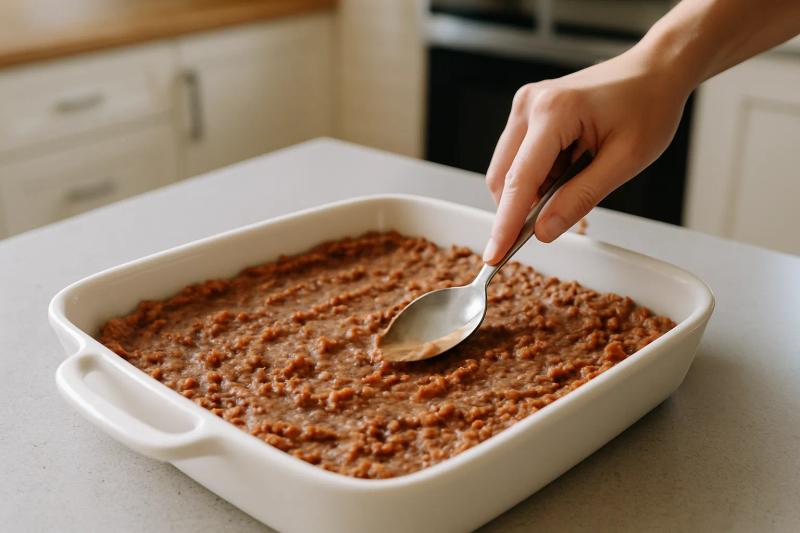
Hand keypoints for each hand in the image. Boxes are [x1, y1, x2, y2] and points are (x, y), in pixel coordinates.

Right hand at [482, 48, 691, 263]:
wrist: (655, 70)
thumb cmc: (648, 106)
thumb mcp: (625, 161)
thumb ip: (580, 198)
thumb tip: (543, 230)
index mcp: (554, 112)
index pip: (519, 181)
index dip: (505, 224)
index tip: (494, 256)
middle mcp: (530, 105)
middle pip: (503, 177)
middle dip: (520, 208)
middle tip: (554, 222)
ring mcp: (525, 105)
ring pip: (507, 170)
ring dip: (532, 190)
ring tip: (578, 177)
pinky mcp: (528, 111)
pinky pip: (519, 157)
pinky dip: (537, 176)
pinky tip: (569, 167)